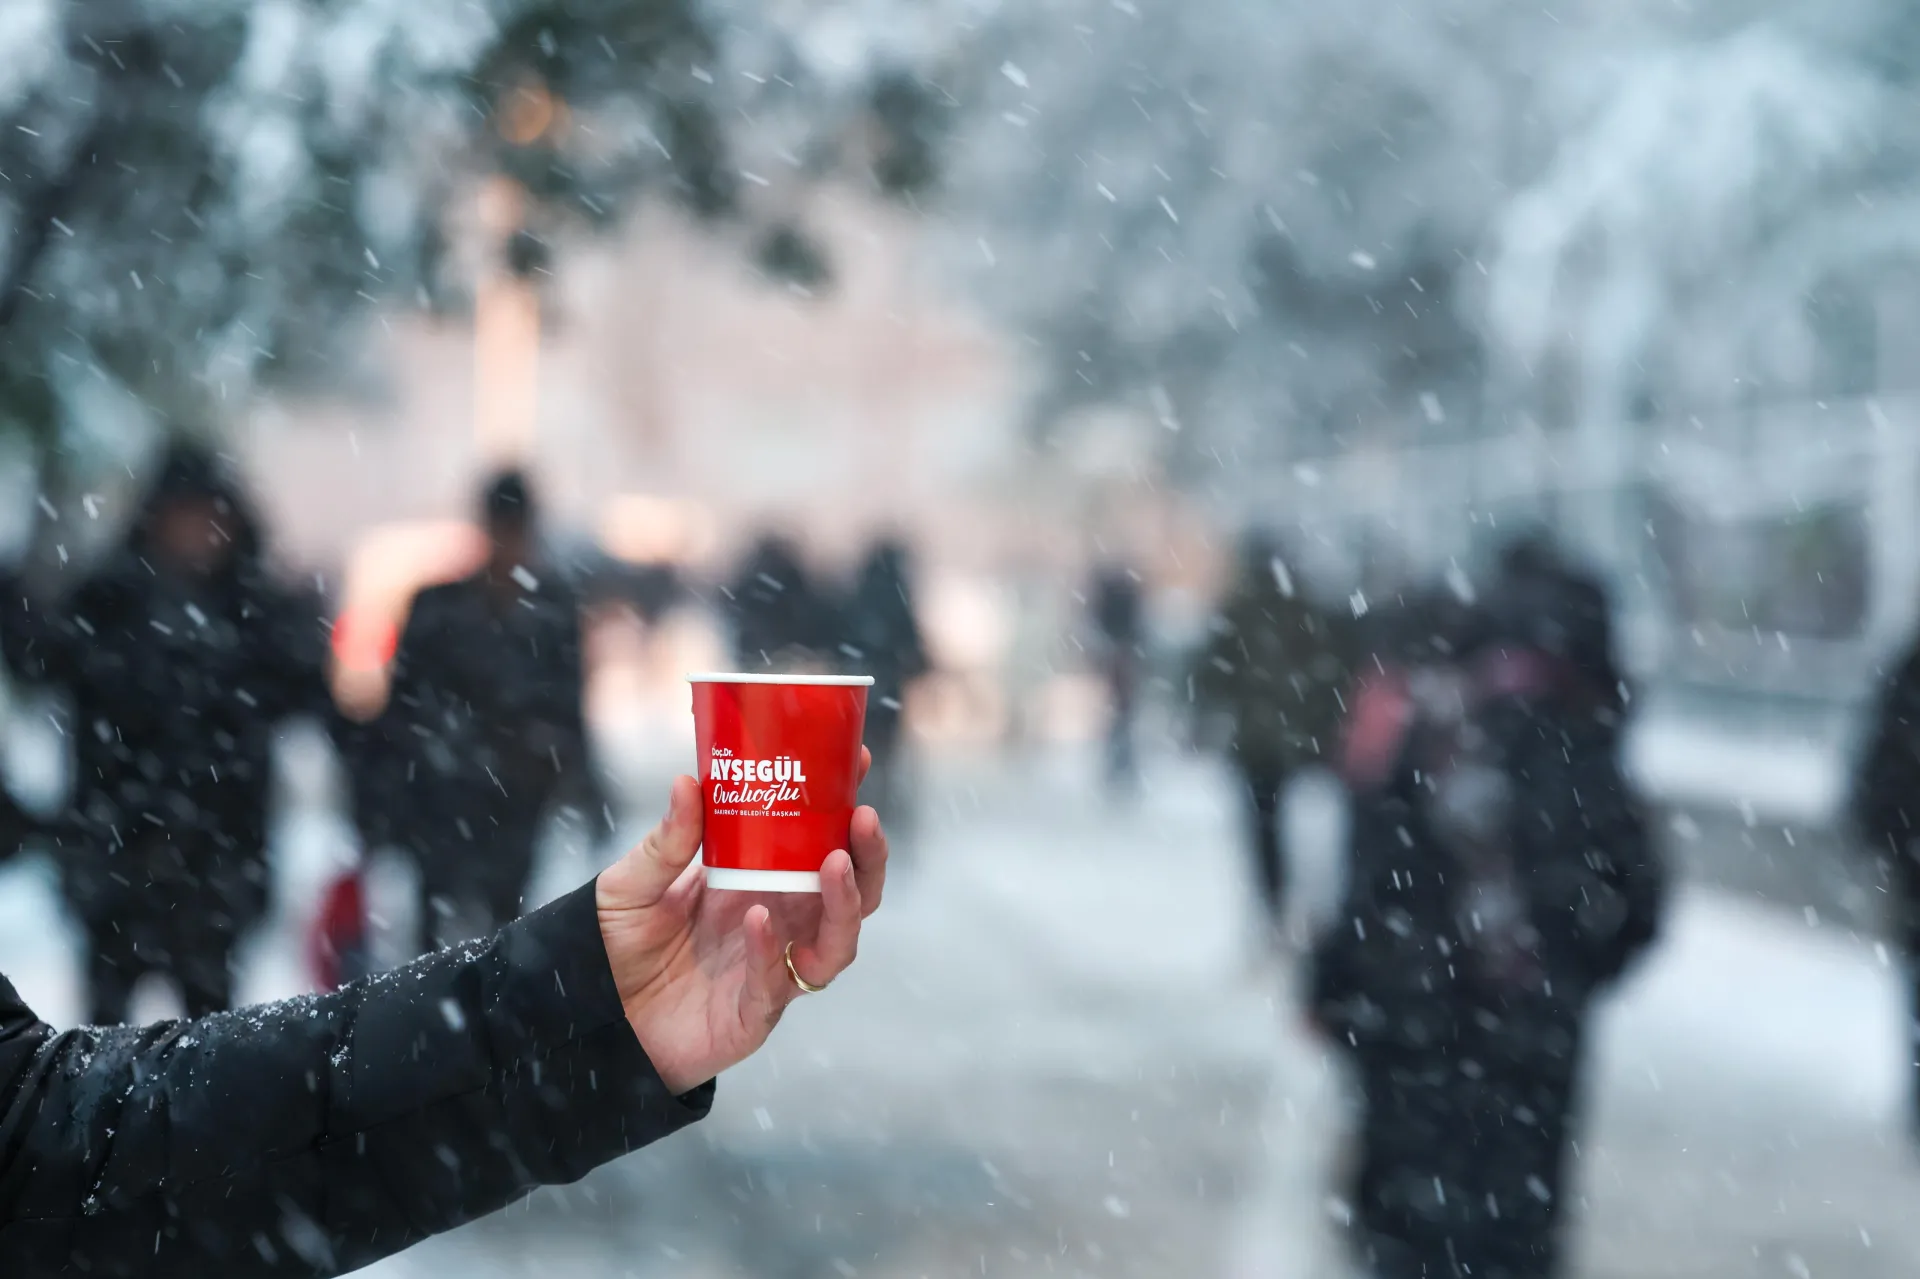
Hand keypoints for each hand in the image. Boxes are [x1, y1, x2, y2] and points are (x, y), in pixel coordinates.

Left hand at [596, 752, 887, 1094]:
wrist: (589, 1012)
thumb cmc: (615, 944)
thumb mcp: (633, 882)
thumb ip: (666, 841)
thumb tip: (688, 782)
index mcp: (761, 884)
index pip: (820, 844)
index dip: (844, 807)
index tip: (856, 761)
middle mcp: (780, 924)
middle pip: (852, 895)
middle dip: (868, 859)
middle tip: (863, 818)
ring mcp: (772, 971)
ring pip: (837, 944)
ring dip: (845, 904)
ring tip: (834, 865)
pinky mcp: (752, 1016)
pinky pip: (774, 985)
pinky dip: (770, 952)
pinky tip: (759, 919)